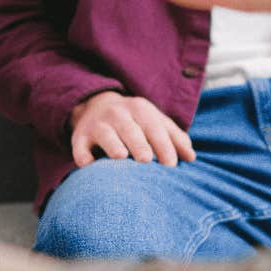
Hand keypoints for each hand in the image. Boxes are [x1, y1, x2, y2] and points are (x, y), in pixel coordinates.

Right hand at [69, 91, 194, 166]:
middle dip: (138, 144)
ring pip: (105, 134)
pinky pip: (79, 146)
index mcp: (140, 109)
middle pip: (130, 129)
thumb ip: (174, 137)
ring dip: (113, 145)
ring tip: (121, 157)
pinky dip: (82, 155)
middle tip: (146, 161)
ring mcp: (98, 124)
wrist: (95, 106)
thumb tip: (191, 157)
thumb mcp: (154, 121)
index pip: (154, 126)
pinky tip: (88, 165)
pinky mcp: (80, 137)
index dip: (163, 145)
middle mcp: (118, 114)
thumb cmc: (135, 121)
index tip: (171, 165)